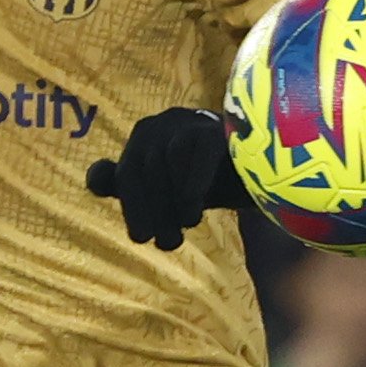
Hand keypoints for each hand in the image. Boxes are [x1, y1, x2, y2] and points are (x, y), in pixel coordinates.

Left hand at [81, 105, 244, 249]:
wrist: (269, 171)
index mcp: (146, 138)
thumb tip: (96, 178)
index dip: (131, 207)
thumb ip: (135, 187)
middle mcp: (162, 123)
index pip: (123, 174)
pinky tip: (194, 213)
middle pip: (139, 169)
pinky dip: (191, 186)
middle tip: (166, 245)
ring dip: (170, 202)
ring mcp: (189, 120)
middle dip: (150, 211)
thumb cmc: (213, 181)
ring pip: (162, 160)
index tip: (141, 237)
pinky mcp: (216, 126)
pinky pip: (196, 153)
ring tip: (185, 230)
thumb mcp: (171, 190)